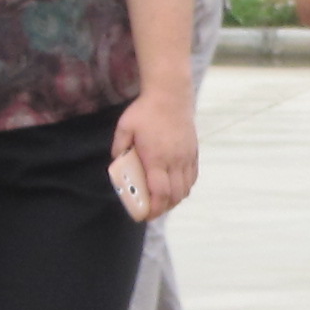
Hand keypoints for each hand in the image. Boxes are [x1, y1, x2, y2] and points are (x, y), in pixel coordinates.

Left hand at [113, 86, 197, 219]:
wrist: (170, 94)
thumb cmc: (145, 110)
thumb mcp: (125, 127)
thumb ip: (119, 147)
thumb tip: (116, 163)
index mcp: (156, 158)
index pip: (159, 192)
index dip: (153, 208)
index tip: (144, 215)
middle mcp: (174, 160)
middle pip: (174, 196)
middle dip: (162, 208)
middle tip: (150, 211)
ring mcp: (186, 157)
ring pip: (185, 189)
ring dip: (174, 200)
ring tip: (162, 201)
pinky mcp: (193, 152)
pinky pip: (192, 177)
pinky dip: (184, 188)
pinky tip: (175, 188)